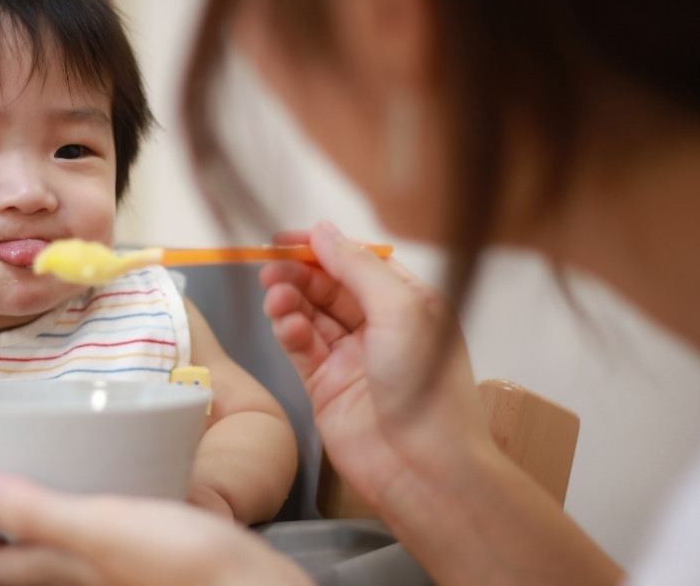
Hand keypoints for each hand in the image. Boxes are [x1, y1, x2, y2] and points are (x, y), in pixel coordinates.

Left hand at [0, 474, 311, 585]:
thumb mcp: (99, 527)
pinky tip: (119, 483)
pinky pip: (109, 536)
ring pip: (69, 546)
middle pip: (28, 554)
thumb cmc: (183, 566)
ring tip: (57, 469)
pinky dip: (99, 510)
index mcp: (63, 571)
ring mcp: (119, 571)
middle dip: (10, 518)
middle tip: (7, 470)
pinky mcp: (152, 559)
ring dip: (54, 511)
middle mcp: (86, 577)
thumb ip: (33, 511)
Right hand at [260, 221, 489, 512]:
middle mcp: (381, 327)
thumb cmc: (429, 388)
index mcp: (410, 303)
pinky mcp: (325, 386)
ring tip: (274, 295)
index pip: (360, 262)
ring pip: (310, 315)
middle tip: (270, 267)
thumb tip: (323, 231)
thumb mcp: (401, 309)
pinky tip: (283, 323)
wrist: (423, 467)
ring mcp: (352, 358)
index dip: (324, 247)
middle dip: (299, 273)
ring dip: (289, 300)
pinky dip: (288, 331)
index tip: (288, 238)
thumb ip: (358, 267)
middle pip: (329, 286)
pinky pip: (300, 347)